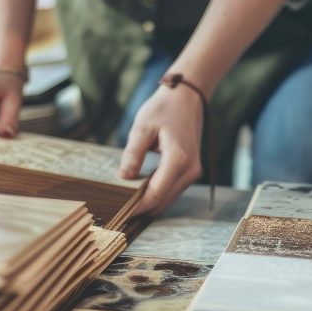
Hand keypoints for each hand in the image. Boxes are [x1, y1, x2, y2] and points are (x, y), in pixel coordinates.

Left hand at [120, 84, 204, 215]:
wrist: (187, 97)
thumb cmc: (164, 109)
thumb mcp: (142, 128)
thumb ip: (133, 154)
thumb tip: (123, 178)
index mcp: (178, 159)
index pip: (155, 194)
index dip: (137, 207)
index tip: (119, 213)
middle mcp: (190, 170)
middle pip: (163, 201)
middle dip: (142, 208)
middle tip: (118, 211)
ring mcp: (193, 171)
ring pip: (169, 198)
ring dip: (150, 203)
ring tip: (126, 203)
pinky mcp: (191, 170)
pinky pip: (173, 190)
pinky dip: (157, 194)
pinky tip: (140, 192)